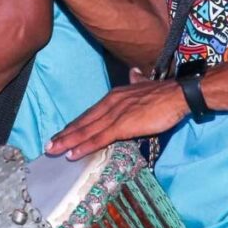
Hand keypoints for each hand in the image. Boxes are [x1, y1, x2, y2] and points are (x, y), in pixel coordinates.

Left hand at [46, 77, 187, 159]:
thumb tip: (134, 74)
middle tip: (49, 145)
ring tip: (53, 150)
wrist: (179, 94)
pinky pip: (99, 138)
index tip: (63, 133)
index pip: (90, 113)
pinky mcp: (122, 125)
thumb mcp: (146, 85)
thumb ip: (136, 82)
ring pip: (86, 130)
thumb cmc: (165, 93)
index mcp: (115, 96)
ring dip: (68, 142)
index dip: (75, 124)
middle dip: (65, 134)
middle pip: (83, 121)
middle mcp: (110, 103)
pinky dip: (84, 146)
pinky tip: (73, 153)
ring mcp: (115, 114)